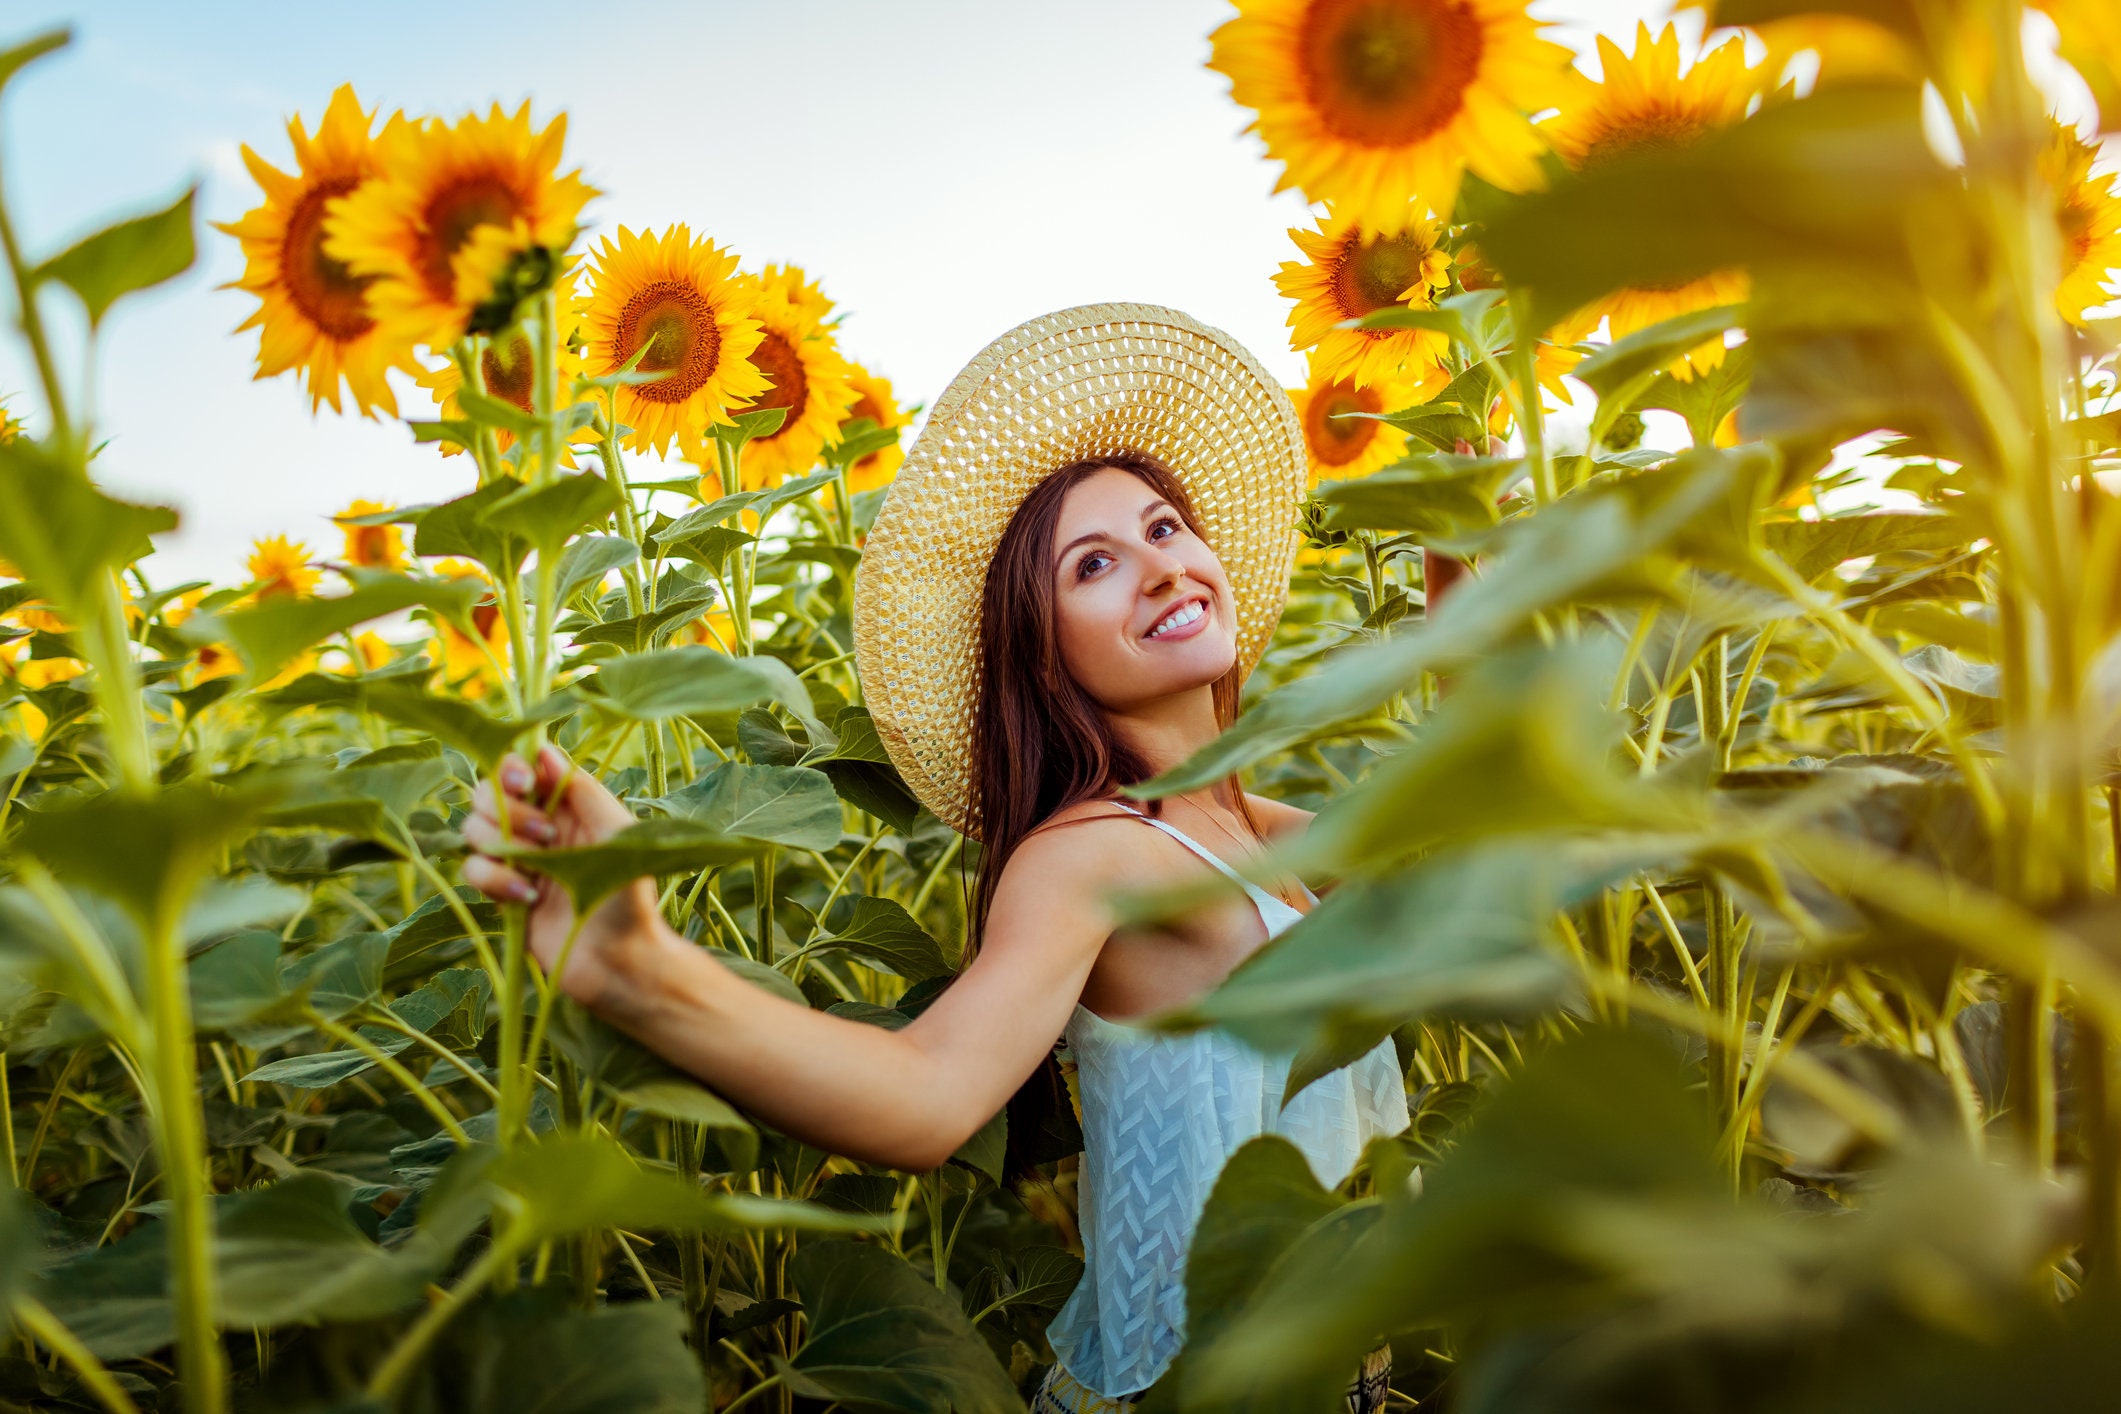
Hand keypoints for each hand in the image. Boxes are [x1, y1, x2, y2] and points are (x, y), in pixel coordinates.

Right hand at [462, 743, 667, 1010]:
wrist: (619, 961)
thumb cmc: (630, 896)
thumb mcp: (618, 834)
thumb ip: (583, 791)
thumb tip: (544, 751)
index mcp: (568, 806)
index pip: (523, 768)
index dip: (512, 767)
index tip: (523, 781)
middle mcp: (539, 827)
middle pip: (487, 792)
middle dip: (505, 808)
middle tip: (544, 835)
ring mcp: (519, 859)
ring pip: (474, 830)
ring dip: (500, 844)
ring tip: (538, 870)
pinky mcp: (503, 893)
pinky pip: (473, 869)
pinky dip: (495, 880)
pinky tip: (529, 898)